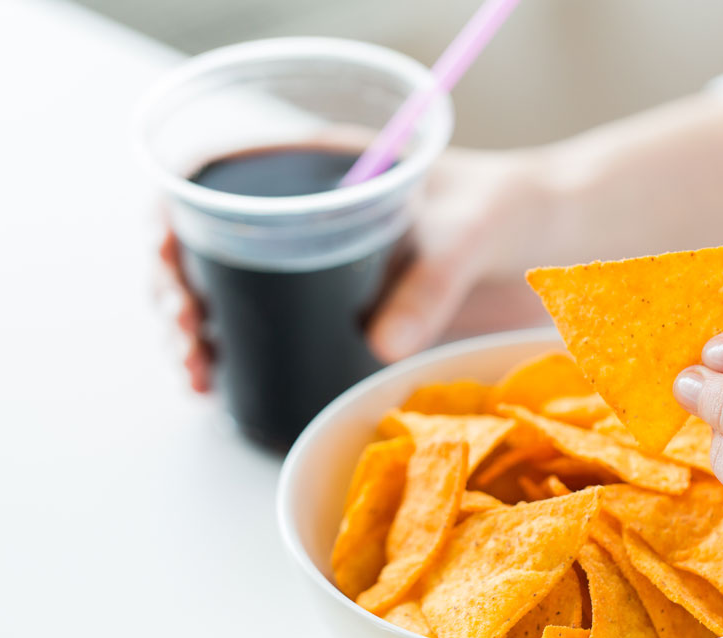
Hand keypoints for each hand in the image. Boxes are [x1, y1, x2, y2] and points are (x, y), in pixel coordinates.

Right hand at [155, 148, 550, 388]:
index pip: (218, 179)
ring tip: (197, 374)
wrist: (555, 238)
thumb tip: (378, 346)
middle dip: (177, 289)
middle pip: (207, 242)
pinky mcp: (340, 312)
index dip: (173, 215)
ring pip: (230, 291)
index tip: (167, 262)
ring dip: (198, 330)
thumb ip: (430, 281)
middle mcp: (306, 215)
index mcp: (323, 168)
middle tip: (187, 340)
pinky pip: (274, 329)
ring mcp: (318, 265)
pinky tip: (223, 384)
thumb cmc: (511, 208)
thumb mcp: (472, 231)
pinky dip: (240, 355)